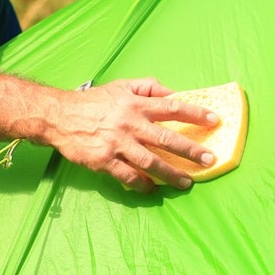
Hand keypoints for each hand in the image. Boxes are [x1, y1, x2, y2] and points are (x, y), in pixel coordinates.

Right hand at [41, 78, 221, 192]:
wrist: (60, 116)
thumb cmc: (95, 101)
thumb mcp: (121, 86)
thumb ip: (148, 87)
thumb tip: (172, 93)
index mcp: (136, 104)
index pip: (172, 108)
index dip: (195, 114)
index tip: (214, 121)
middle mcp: (130, 124)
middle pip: (166, 139)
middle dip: (190, 150)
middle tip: (210, 160)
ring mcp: (117, 144)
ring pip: (151, 162)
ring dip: (171, 174)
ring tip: (187, 182)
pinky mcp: (104, 161)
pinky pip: (128, 176)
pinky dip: (143, 184)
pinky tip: (153, 188)